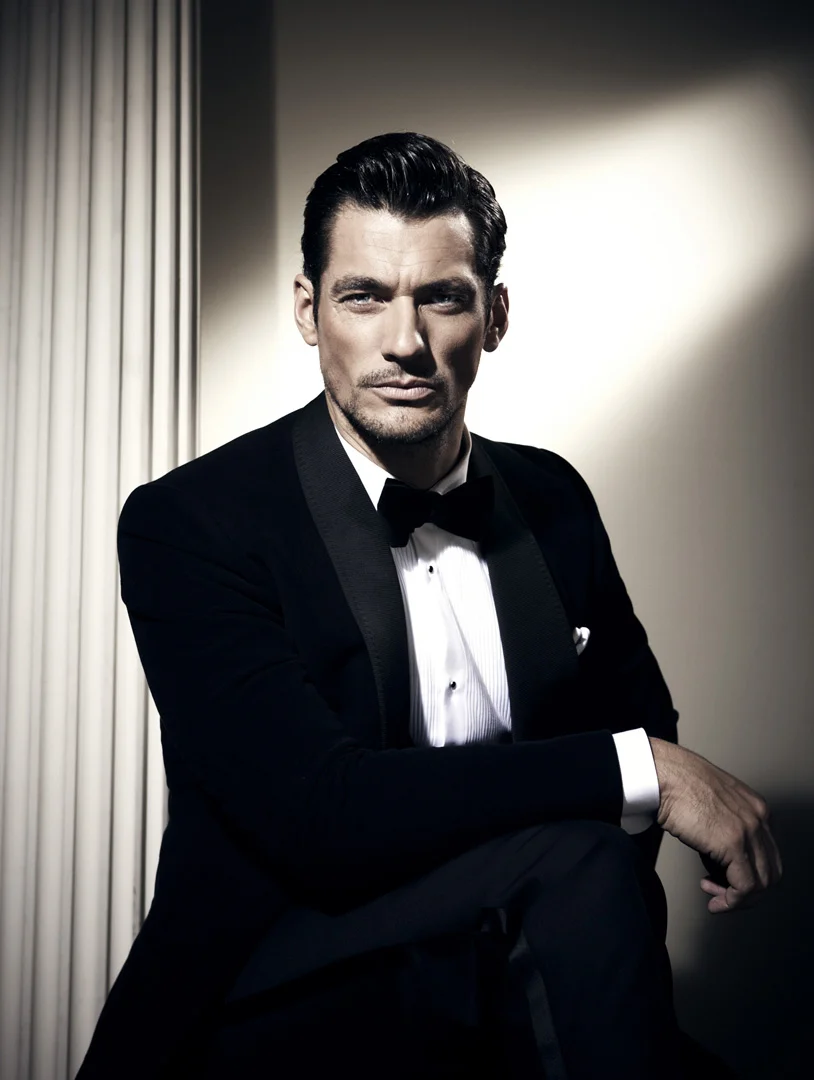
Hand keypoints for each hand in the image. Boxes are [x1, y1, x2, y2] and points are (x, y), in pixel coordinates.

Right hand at [648, 738, 782, 913]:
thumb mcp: (714, 804)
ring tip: (715, 897)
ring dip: (738, 899)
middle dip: (748, 891)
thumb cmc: (677, 784)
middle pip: (771, 871)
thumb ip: (726, 826)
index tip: (728, 881)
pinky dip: (731, 900)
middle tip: (724, 894)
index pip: (769, 854)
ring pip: (762, 883)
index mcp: (756, 808)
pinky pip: (744, 886)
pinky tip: (714, 899)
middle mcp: (759, 818)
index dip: (751, 875)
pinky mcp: (733, 843)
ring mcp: (749, 830)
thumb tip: (720, 857)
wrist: (663, 773)